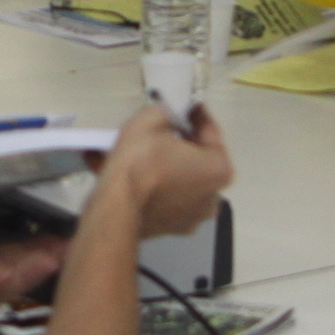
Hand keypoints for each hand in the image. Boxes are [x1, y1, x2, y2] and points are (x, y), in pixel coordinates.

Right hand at [91, 103, 233, 237]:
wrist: (115, 208)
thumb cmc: (141, 161)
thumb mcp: (152, 118)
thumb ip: (167, 112)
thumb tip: (168, 116)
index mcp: (218, 169)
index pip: (210, 132)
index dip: (196, 114)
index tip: (186, 105)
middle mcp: (212, 196)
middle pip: (197, 161)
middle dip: (181, 145)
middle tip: (163, 129)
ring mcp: (191, 217)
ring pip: (179, 182)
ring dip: (165, 168)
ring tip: (143, 153)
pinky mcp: (169, 229)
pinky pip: (163, 199)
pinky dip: (151, 187)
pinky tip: (131, 174)